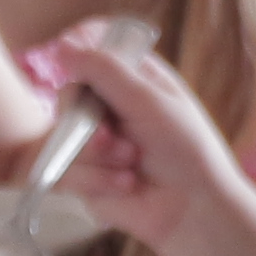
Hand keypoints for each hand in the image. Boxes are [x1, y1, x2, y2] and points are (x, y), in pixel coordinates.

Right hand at [35, 30, 255, 255]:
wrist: (192, 211)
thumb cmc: (186, 151)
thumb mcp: (149, 101)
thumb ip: (105, 71)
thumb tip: (62, 45)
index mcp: (135, 78)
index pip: (95, 48)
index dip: (78, 47)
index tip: (67, 53)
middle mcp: (112, 105)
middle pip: (70, 93)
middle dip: (90, 118)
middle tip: (113, 134)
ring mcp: (95, 141)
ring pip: (63, 135)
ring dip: (98, 153)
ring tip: (132, 164)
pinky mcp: (84, 175)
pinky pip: (66, 170)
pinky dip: (97, 179)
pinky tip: (126, 184)